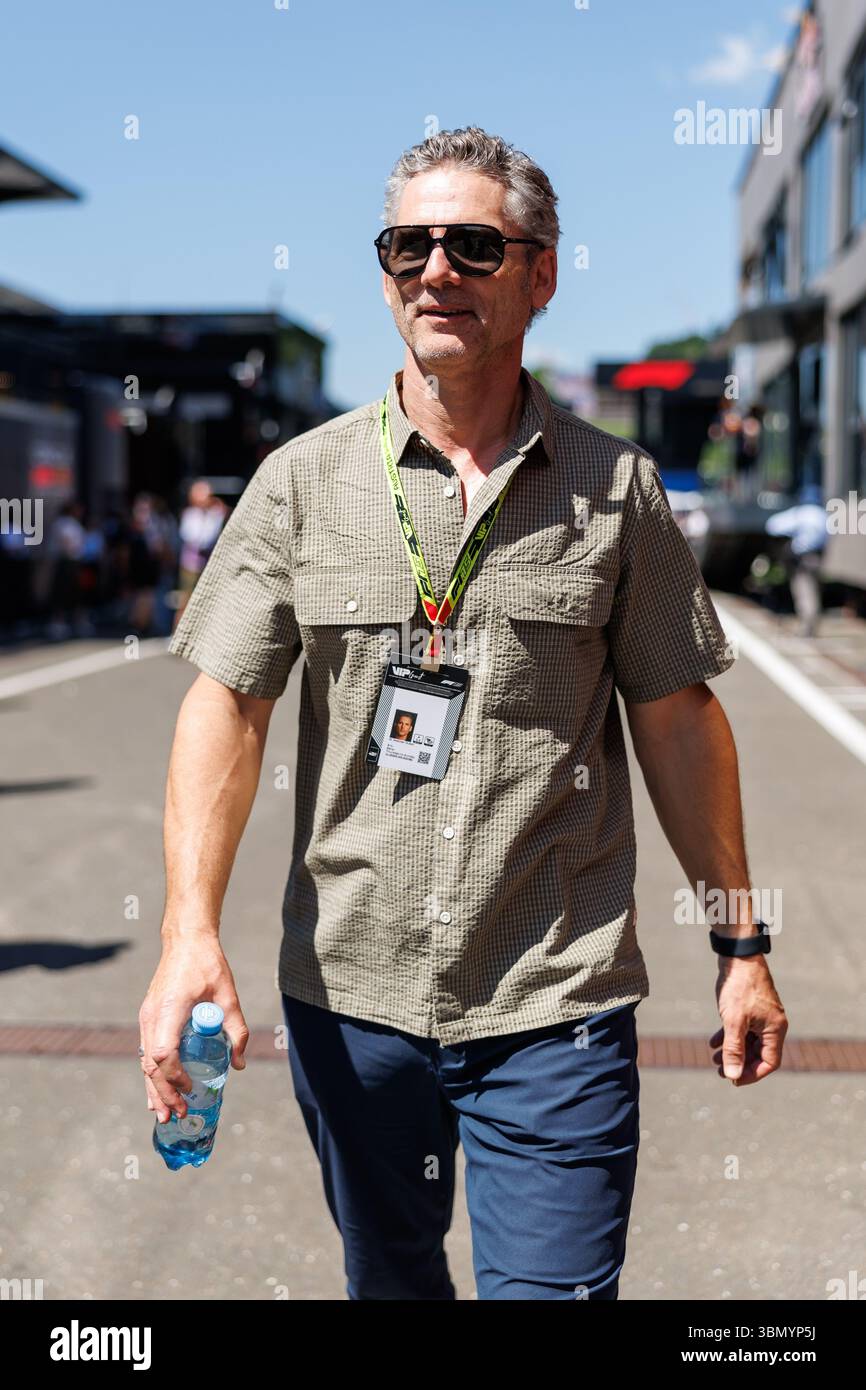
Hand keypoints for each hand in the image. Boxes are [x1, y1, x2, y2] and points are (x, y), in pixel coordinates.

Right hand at [138, 932, 248, 1123]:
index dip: (175, 1075)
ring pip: (144, 1061)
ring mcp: (146, 1018)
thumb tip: (239, 1064)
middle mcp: (151, 1017)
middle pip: (150, 1064)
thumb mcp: (229, 996)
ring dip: (154, 1088)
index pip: (163, 1052)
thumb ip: (237, 1030)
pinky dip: (152, 1073)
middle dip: (163, 1093)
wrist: (186, 941)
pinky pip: (146, 1051)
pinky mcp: (149, 1017)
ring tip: (162, 1114)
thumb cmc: (207, 965)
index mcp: (169, 1010)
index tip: (191, 1088)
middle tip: (177, 1115)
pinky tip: (157, 1091)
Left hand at [710, 956, 787, 1084]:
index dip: (752, 1074)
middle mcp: (772, 1024)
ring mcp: (762, 1016)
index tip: (733, 1080)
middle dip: (739, 1064)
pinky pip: (743, 1029)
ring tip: (714, 1059)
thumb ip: (733, 1050)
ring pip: (749, 1042)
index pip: (769, 1062)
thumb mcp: (733, 1022)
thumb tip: (733, 1076)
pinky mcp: (752, 1008)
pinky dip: (730, 1037)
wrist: (737, 956)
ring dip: (733, 1052)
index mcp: (775, 1030)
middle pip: (759, 1054)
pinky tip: (713, 1042)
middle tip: (720, 1071)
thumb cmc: (739, 988)